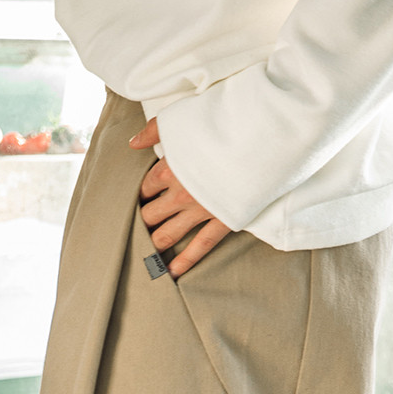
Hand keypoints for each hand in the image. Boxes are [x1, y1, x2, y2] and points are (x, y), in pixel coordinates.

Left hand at [129, 117, 231, 277]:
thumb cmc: (221, 124)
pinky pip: (199, 247)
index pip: (143, 190)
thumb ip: (154, 131)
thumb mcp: (182, 119)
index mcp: (167, 169)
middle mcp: (179, 194)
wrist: (259, 137)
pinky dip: (184, 262)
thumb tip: (132, 143)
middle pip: (149, 216)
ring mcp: (199, 211)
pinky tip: (172, 274)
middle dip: (141, 224)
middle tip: (137, 231)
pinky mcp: (221, 221)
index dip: (138, 197)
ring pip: (166, 235)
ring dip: (154, 246)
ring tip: (145, 256)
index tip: (139, 202)